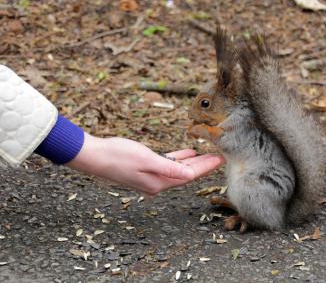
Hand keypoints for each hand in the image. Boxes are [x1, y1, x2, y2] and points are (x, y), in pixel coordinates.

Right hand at [67, 133, 224, 195]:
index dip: (205, 168)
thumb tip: (190, 176)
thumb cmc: (118, 156)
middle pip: (186, 174)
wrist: (95, 156)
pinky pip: (168, 164)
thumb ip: (169, 168)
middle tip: (219, 157)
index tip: (220, 159)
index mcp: (159, 183)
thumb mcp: (146, 160)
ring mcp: (150, 177)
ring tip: (208, 154)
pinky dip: (178, 158)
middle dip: (203, 165)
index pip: (188, 176)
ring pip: (178, 169)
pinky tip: (187, 152)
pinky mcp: (145, 169)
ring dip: (193, 162)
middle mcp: (157, 183)